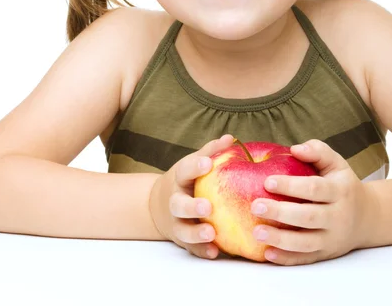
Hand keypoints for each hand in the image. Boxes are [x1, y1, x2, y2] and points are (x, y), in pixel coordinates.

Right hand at [148, 133, 234, 259]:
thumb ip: (211, 152)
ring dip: (196, 233)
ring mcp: (177, 222)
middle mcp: (175, 201)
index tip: (208, 163)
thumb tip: (231, 138)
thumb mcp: (194, 164)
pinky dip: (202, 251)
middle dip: (192, 207)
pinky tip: (215, 253)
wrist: (160, 205)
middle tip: (208, 207)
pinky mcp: (183, 240)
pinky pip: (191, 248)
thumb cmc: (188, 181)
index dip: (195, 167)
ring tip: (212, 233)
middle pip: (179, 205)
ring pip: (183, 230)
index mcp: (180, 179)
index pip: (185, 170)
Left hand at [250, 139, 377, 265]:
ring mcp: (332, 238)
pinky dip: (287, 259)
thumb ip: (317, 151)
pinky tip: (267, 254)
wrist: (368, 218)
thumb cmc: (342, 184)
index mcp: (340, 191)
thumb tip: (294, 149)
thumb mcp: (337, 163)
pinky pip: (306, 259)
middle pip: (308, 217)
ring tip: (256, 233)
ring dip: (280, 239)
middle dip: (280, 212)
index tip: (267, 181)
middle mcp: (338, 216)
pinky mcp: (326, 254)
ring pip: (306, 243)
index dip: (291, 186)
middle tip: (255, 206)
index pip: (314, 188)